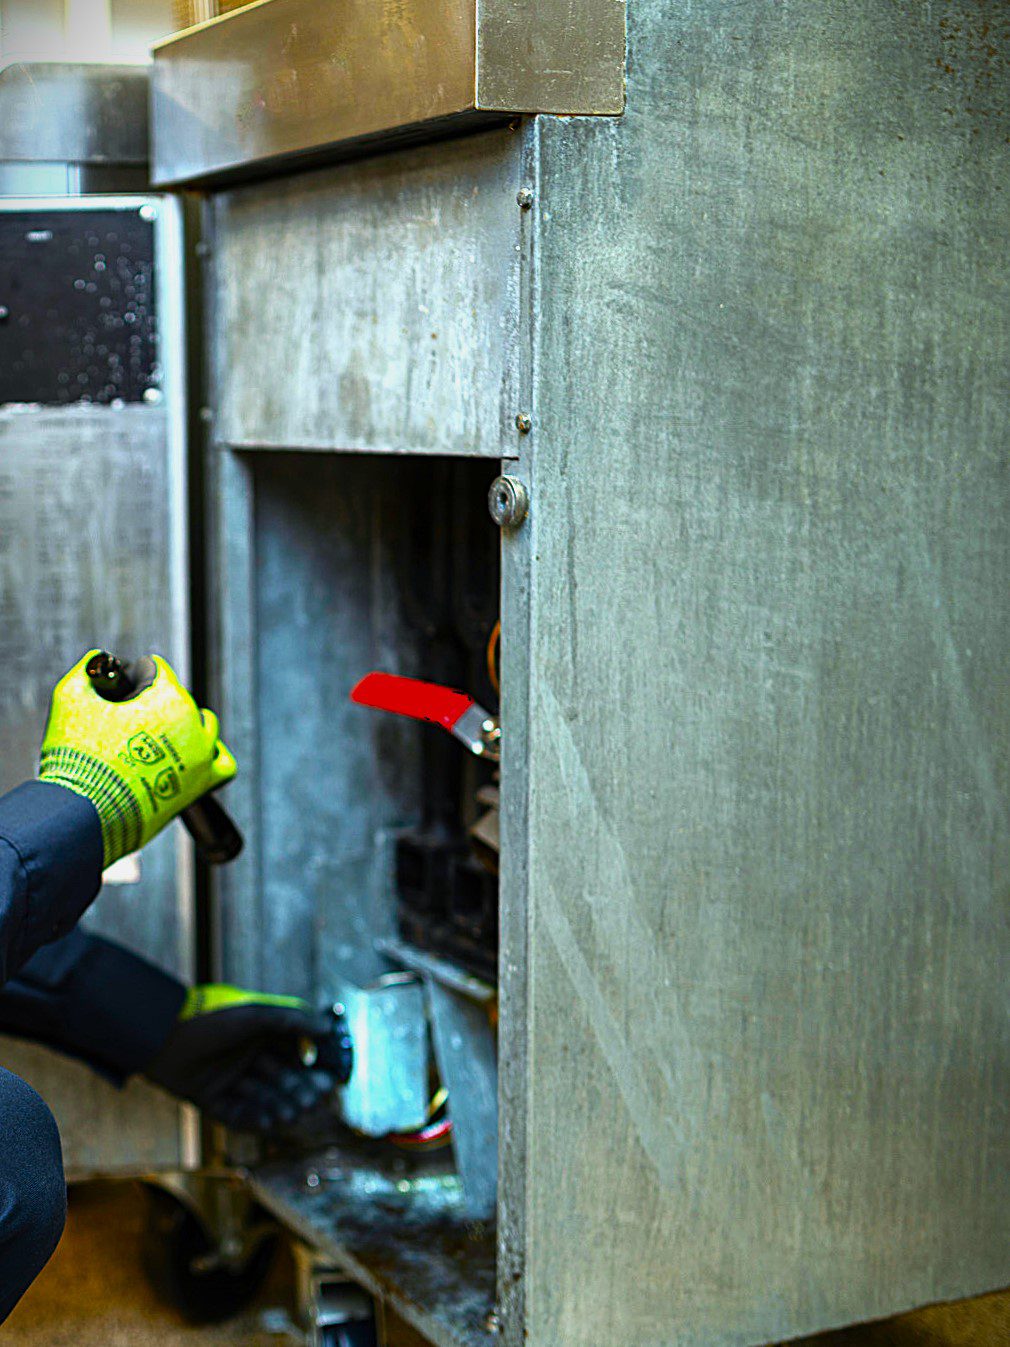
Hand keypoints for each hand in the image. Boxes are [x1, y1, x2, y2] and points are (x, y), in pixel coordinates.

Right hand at [39, 650, 235, 866]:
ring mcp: (201, 755)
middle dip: (154, 702)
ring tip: (156, 735)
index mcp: (167, 697)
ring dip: (186, 724)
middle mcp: (192, 723)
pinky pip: (224, 764)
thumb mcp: (70, 696)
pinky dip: (212, 756)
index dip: (133, 675)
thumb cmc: (76, 756)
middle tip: (125, 719)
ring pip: (205, 725)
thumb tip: (96, 661)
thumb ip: (87, 669)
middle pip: (179, 697)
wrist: (84, 814)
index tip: (117, 689)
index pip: (156, 669)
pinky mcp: (203, 784)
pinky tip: (192, 756)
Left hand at [143, 984, 351, 1133]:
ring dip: (279, 1106)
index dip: (310, 1071)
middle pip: (279, 1081)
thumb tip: (327, 1027)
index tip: (328, 1080)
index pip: (292, 1058)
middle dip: (297, 1091)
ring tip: (293, 1113)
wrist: (162, 1036)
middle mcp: (245, 1059)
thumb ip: (292, 1019)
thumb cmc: (211, 1019)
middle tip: (313, 1100)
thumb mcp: (256, 1015)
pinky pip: (237, 1114)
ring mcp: (228, 1081)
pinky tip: (271, 1122)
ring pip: (261, 1099)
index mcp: (259, 1037)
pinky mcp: (210, 1100)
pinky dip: (255, 1119)